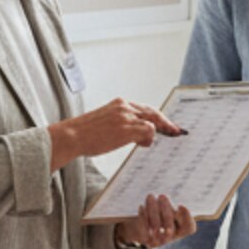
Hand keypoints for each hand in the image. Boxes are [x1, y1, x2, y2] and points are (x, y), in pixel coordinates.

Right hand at [54, 98, 182, 164]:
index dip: (157, 117)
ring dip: (156, 133)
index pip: (144, 108)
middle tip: (176, 131)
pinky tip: (141, 144)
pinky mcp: (127, 128)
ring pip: (153, 121)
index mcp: (119, 104)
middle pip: (153, 112)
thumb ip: (121, 125)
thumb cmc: (84, 134)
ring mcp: (126, 116)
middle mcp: (124, 107)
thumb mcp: (105, 123)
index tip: (166, 124)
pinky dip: (149, 138)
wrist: (72, 136)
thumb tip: (135, 136)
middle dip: (166, 123)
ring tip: (150, 142)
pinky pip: (149, 130)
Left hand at [114, 193, 195, 248]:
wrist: (144, 231)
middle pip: (171, 228)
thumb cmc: (162, 216)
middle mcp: (171, 238)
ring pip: (156, 228)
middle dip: (166, 210)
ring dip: (153, 210)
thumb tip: (162, 197)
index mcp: (181, 231)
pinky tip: (141, 206)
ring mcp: (157, 241)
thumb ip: (168, 206)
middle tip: (162, 195)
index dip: (186, 218)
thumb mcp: (169, 210)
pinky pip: (144, 228)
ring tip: (150, 196)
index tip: (180, 205)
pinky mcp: (145, 240)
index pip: (189, 228)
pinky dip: (143, 216)